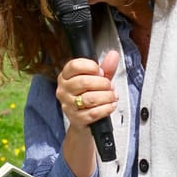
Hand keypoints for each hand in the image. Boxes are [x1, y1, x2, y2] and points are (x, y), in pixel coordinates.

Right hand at [56, 49, 118, 176]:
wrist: (84, 122)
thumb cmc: (89, 96)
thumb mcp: (96, 80)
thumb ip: (105, 67)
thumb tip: (113, 54)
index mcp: (65, 76)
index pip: (74, 65)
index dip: (91, 67)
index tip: (100, 71)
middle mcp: (63, 90)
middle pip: (84, 82)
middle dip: (103, 83)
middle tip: (110, 86)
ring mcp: (68, 106)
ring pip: (90, 98)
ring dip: (106, 96)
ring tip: (113, 96)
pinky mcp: (76, 119)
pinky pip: (93, 113)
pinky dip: (106, 108)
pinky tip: (111, 105)